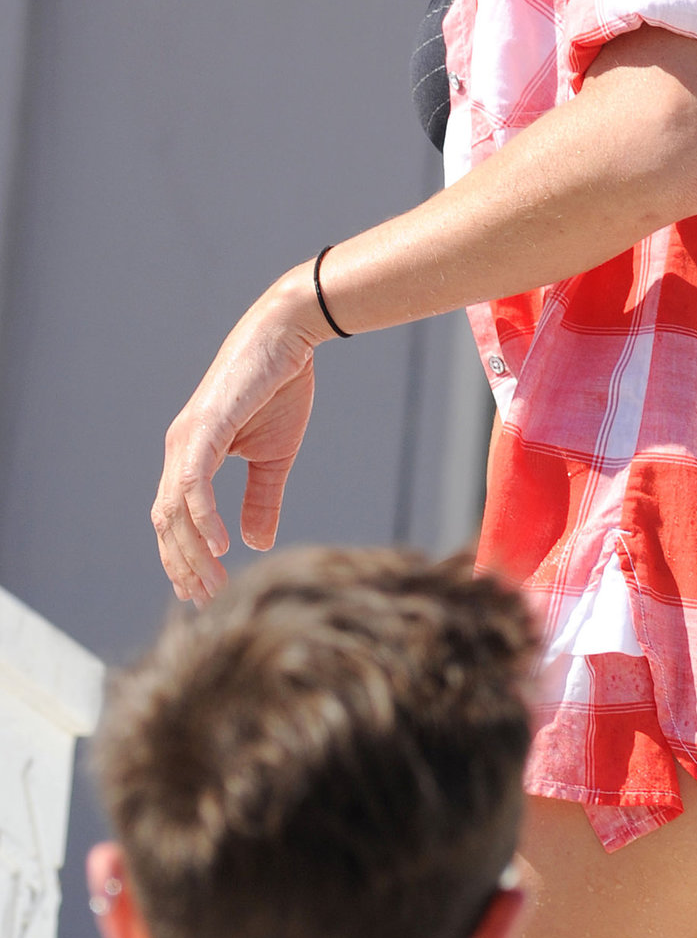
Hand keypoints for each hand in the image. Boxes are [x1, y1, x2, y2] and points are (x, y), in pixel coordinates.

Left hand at [154, 268, 326, 604]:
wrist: (289, 337)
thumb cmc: (279, 388)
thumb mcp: (273, 456)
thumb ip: (260, 499)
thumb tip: (254, 543)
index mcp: (190, 455)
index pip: (174, 519)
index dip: (181, 558)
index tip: (201, 593)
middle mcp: (179, 449)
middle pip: (166, 522)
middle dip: (182, 565)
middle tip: (206, 599)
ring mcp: (187, 438)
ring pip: (175, 509)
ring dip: (190, 552)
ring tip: (212, 582)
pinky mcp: (204, 427)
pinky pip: (193, 483)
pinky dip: (202, 517)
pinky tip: (218, 546)